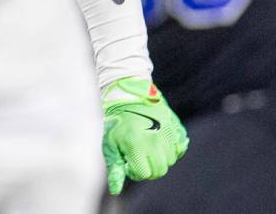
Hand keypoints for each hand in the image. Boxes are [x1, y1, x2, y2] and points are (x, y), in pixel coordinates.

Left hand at [102, 77, 188, 194]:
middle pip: (159, 171)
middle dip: (148, 167)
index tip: (127, 160)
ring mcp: (169, 134)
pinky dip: (171, 149)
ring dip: (159, 158)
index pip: (143, 174)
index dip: (133, 170)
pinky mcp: (178, 130)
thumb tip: (116, 191)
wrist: (130, 97)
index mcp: (137, 145)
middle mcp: (156, 141)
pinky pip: (179, 149)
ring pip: (170, 161)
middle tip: (138, 154)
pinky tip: (159, 138)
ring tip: (146, 144)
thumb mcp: (110, 145)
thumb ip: (115, 169)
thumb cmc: (117, 123)